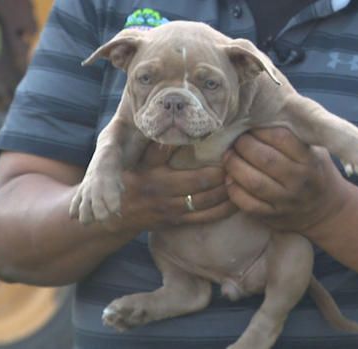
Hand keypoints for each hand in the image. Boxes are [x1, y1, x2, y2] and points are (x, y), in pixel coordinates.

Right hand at [102, 143, 236, 232]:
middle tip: (242, 168)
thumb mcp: (138, 161)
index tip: (231, 157)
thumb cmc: (129, 179)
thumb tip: (177, 127)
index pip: (196, 178)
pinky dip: (222, 212)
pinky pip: (204, 219)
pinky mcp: (176, 223)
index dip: (217, 170)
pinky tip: (236, 202)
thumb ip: (158, 147)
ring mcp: (172, 213)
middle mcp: (167, 199)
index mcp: (159, 181)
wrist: (115, 215)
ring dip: (228, 196)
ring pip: (208, 207)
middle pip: (206, 193)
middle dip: (226, 182)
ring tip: (243, 182)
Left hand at [223, 128, 350, 234]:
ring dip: (234, 167)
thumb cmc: (315, 172)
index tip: (250, 125)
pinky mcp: (273, 217)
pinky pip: (247, 204)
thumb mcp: (314, 150)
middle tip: (235, 141)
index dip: (260, 130)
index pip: (281, 138)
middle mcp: (299, 181)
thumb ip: (295, 133)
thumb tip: (268, 103)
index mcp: (310, 159)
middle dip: (243, 146)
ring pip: (253, 182)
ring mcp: (286, 201)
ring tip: (228, 157)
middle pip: (264, 159)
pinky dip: (234, 191)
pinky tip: (230, 180)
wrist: (326, 211)